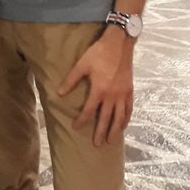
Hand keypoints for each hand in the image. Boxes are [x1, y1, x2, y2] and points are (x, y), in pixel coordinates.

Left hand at [58, 29, 133, 146]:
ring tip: (111, 141)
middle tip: (97, 145)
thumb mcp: (82, 65)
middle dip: (101, 132)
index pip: (89, 110)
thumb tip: (59, 94)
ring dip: (115, 130)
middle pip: (106, 118)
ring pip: (120, 117)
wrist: (119, 44)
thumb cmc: (98, 53)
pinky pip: (129, 109)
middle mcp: (112, 95)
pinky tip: (123, 126)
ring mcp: (122, 94)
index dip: (82, 120)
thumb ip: (71, 81)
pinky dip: (126, 119)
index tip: (76, 127)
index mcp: (99, 90)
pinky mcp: (130, 90)